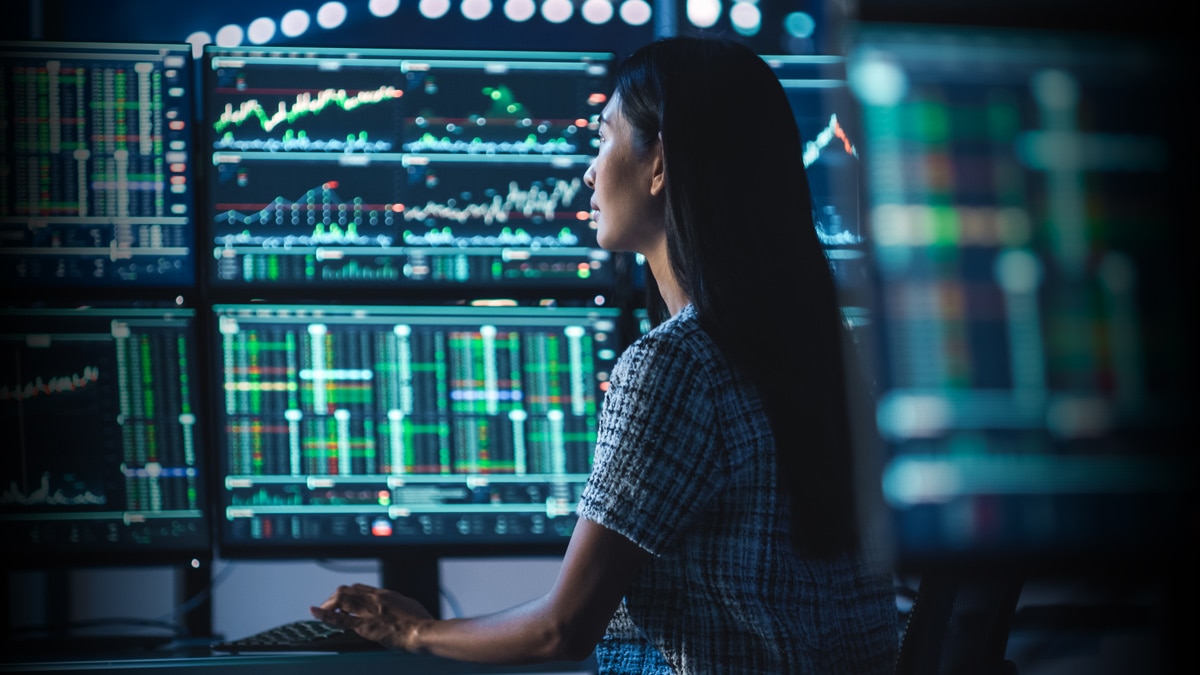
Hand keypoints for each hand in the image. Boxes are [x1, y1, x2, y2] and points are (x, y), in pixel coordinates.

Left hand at [310, 583, 434, 650]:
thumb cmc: (420, 621)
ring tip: (321, 609)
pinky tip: (315, 612)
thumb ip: (397, 602)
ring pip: (341, 600)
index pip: (359, 588)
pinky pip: (340, 619)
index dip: (347, 593)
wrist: (421, 632)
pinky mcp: (364, 626)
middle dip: (334, 597)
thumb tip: (394, 604)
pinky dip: (325, 615)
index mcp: (385, 594)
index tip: (343, 600)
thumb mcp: (408, 604)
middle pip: (346, 591)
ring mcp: (368, 612)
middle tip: (329, 605)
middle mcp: (373, 599)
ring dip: (328, 604)